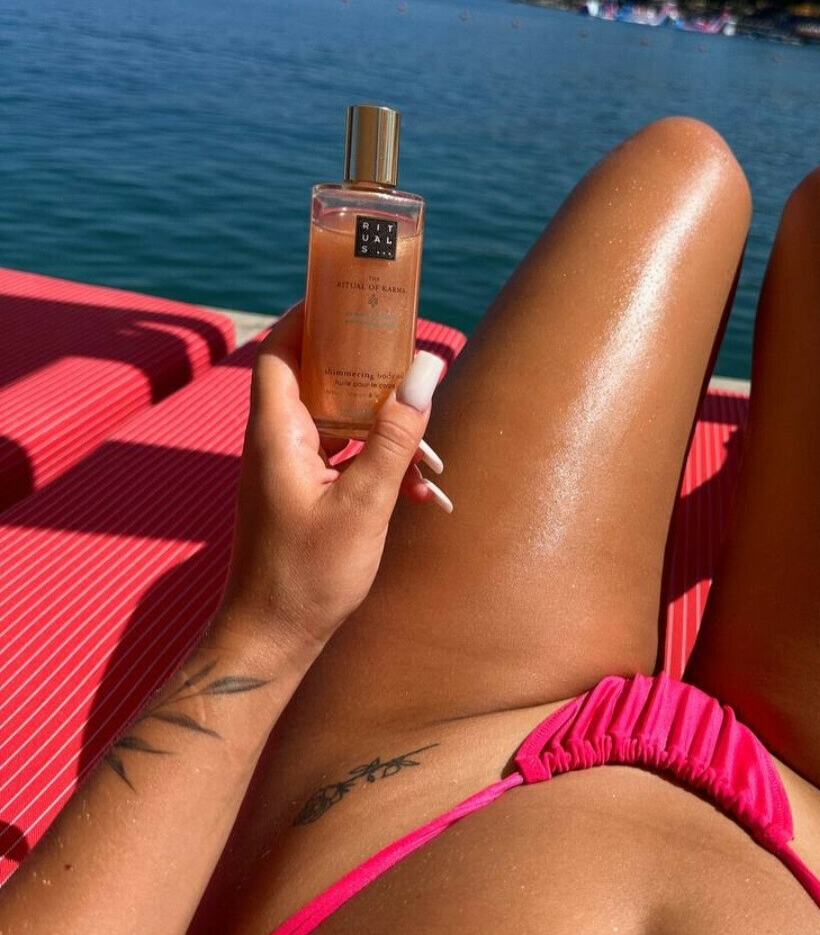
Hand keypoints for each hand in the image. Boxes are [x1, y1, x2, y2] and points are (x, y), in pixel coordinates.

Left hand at [220, 303, 450, 666]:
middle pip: (317, 376)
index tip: (349, 292)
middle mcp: (278, 442)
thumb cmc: (307, 578)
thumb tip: (427, 368)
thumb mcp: (365, 504)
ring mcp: (291, 469)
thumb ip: (396, 435)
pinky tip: (424, 491)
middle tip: (408, 347)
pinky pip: (348, 458)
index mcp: (276, 433)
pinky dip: (382, 464)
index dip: (309, 315)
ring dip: (386, 426)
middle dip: (365, 364)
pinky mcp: (306, 493)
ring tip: (432, 446)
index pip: (281, 350)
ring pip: (340, 421)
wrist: (272, 642)